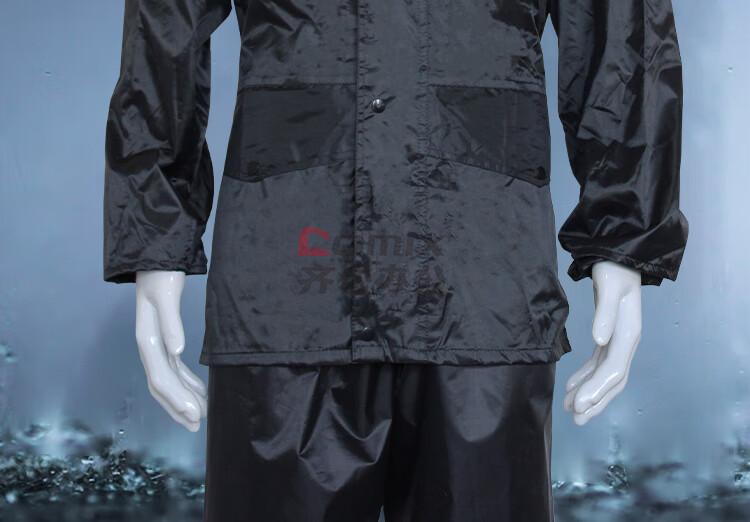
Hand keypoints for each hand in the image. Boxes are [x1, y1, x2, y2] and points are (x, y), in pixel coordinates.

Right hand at [135, 270, 207, 430]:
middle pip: (162, 385)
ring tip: (202, 415)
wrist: (155, 259)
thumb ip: (171, 321)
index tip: (193, 414)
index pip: (160, 378)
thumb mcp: (166, 295)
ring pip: (169, 380)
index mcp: (147, 339)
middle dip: (179, 406)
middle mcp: (150, 346)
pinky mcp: (166, 340)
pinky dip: (187, 382)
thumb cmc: (161, 276)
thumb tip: (177, 350)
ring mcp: (157, 345)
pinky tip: (201, 391)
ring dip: (184, 398)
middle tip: (199, 424)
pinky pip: (175, 368)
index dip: (175, 398)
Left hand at [564, 261, 641, 424]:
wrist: (620, 257)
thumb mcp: (608, 286)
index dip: (597, 390)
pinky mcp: (609, 337)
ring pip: (605, 376)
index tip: (579, 405)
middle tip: (576, 418)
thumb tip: (600, 339)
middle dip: (595, 401)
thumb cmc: (614, 270)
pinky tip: (571, 387)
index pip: (613, 370)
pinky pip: (598, 364)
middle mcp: (626, 342)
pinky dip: (585, 377)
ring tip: (570, 409)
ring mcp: (618, 341)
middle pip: (613, 380)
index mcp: (629, 334)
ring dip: (589, 393)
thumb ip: (604, 312)